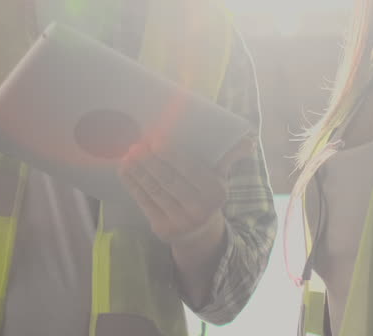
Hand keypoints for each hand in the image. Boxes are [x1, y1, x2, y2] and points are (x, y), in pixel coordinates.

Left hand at [119, 136, 252, 245]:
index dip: (171, 155)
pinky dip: (133, 185)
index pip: (190, 170)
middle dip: (151, 162)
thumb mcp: (220, 176)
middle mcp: (200, 210)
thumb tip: (247, 141)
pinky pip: (145, 203)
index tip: (155, 139)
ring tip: (128, 155)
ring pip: (155, 191)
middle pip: (170, 181)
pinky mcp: (163, 230)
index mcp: (216, 192)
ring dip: (139, 172)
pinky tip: (125, 171)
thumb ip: (229, 156)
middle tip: (136, 145)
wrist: (200, 233)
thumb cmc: (206, 194)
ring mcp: (180, 222)